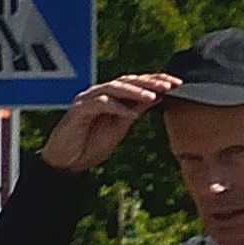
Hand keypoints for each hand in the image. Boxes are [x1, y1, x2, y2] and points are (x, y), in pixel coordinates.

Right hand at [36, 71, 173, 173]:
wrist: (66, 164)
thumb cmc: (90, 145)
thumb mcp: (120, 126)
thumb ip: (135, 110)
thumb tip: (158, 96)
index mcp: (110, 97)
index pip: (136, 82)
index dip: (156, 80)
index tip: (177, 83)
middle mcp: (98, 94)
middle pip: (127, 81)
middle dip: (149, 82)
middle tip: (169, 85)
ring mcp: (86, 100)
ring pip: (113, 88)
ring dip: (134, 91)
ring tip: (152, 96)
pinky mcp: (77, 111)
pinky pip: (99, 104)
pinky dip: (116, 107)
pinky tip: (130, 114)